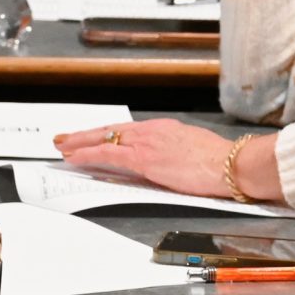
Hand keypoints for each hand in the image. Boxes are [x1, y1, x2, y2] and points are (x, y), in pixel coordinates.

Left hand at [54, 118, 250, 198]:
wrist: (230, 164)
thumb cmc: (218, 162)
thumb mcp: (191, 149)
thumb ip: (172, 152)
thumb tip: (164, 161)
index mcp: (163, 129)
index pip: (126, 131)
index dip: (105, 134)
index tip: (92, 137)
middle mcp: (151, 132)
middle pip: (110, 130)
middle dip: (85, 135)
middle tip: (64, 138)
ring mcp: (147, 143)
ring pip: (104, 139)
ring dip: (81, 143)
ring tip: (63, 147)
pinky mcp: (145, 159)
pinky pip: (109, 154)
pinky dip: (89, 154)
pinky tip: (77, 157)